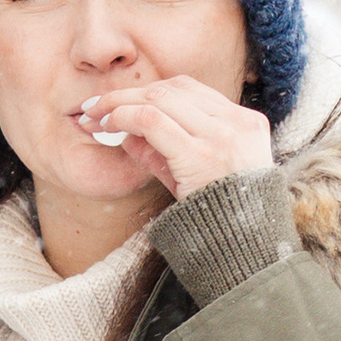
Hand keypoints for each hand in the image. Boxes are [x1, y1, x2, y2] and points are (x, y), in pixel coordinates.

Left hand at [73, 72, 276, 201]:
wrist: (245, 252)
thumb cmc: (221, 220)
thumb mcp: (197, 180)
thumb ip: (165, 154)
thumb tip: (127, 134)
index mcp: (246, 124)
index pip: (191, 90)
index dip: (150, 91)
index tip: (122, 102)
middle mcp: (237, 124)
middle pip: (173, 88)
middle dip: (128, 94)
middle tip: (95, 106)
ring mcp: (222, 137)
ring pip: (160, 99)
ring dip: (120, 103)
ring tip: (95, 116)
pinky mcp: (201, 155)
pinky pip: (152, 121)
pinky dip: (124, 117)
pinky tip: (108, 126)